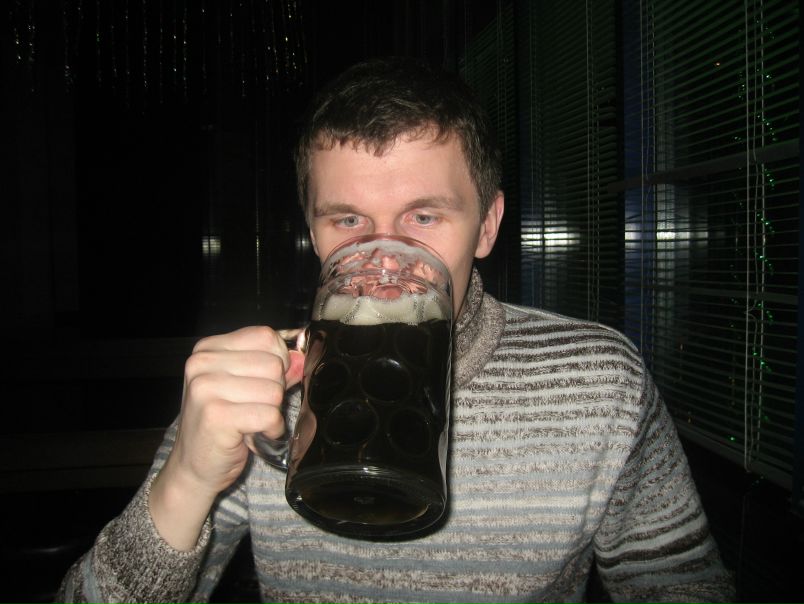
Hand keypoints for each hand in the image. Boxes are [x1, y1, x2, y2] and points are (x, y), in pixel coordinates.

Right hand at [149, 326, 304, 549]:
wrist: (192, 467)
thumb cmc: (219, 425)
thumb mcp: (243, 387)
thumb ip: (271, 369)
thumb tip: (300, 358)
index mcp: (208, 349)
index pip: (264, 336)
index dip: (278, 360)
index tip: (264, 382)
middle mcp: (201, 364)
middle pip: (273, 364)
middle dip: (275, 390)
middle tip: (254, 408)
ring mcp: (206, 389)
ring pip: (274, 390)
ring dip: (272, 412)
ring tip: (251, 422)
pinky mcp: (216, 417)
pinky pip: (269, 415)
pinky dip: (270, 429)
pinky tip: (254, 435)